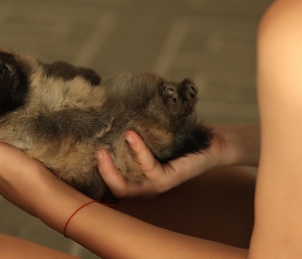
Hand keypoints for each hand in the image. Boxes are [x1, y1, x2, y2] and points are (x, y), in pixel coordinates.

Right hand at [97, 130, 222, 198]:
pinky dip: (138, 150)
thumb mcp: (152, 133)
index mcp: (140, 177)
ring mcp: (157, 184)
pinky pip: (148, 167)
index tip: (87, 148)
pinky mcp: (170, 179)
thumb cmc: (181, 136)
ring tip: (105, 145)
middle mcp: (146, 185)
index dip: (97, 170)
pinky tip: (131, 135)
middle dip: (102, 172)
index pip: (111, 181)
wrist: (214, 141)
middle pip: (116, 189)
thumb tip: (105, 111)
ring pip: (127, 185)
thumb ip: (132, 131)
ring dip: (113, 167)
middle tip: (94, 150)